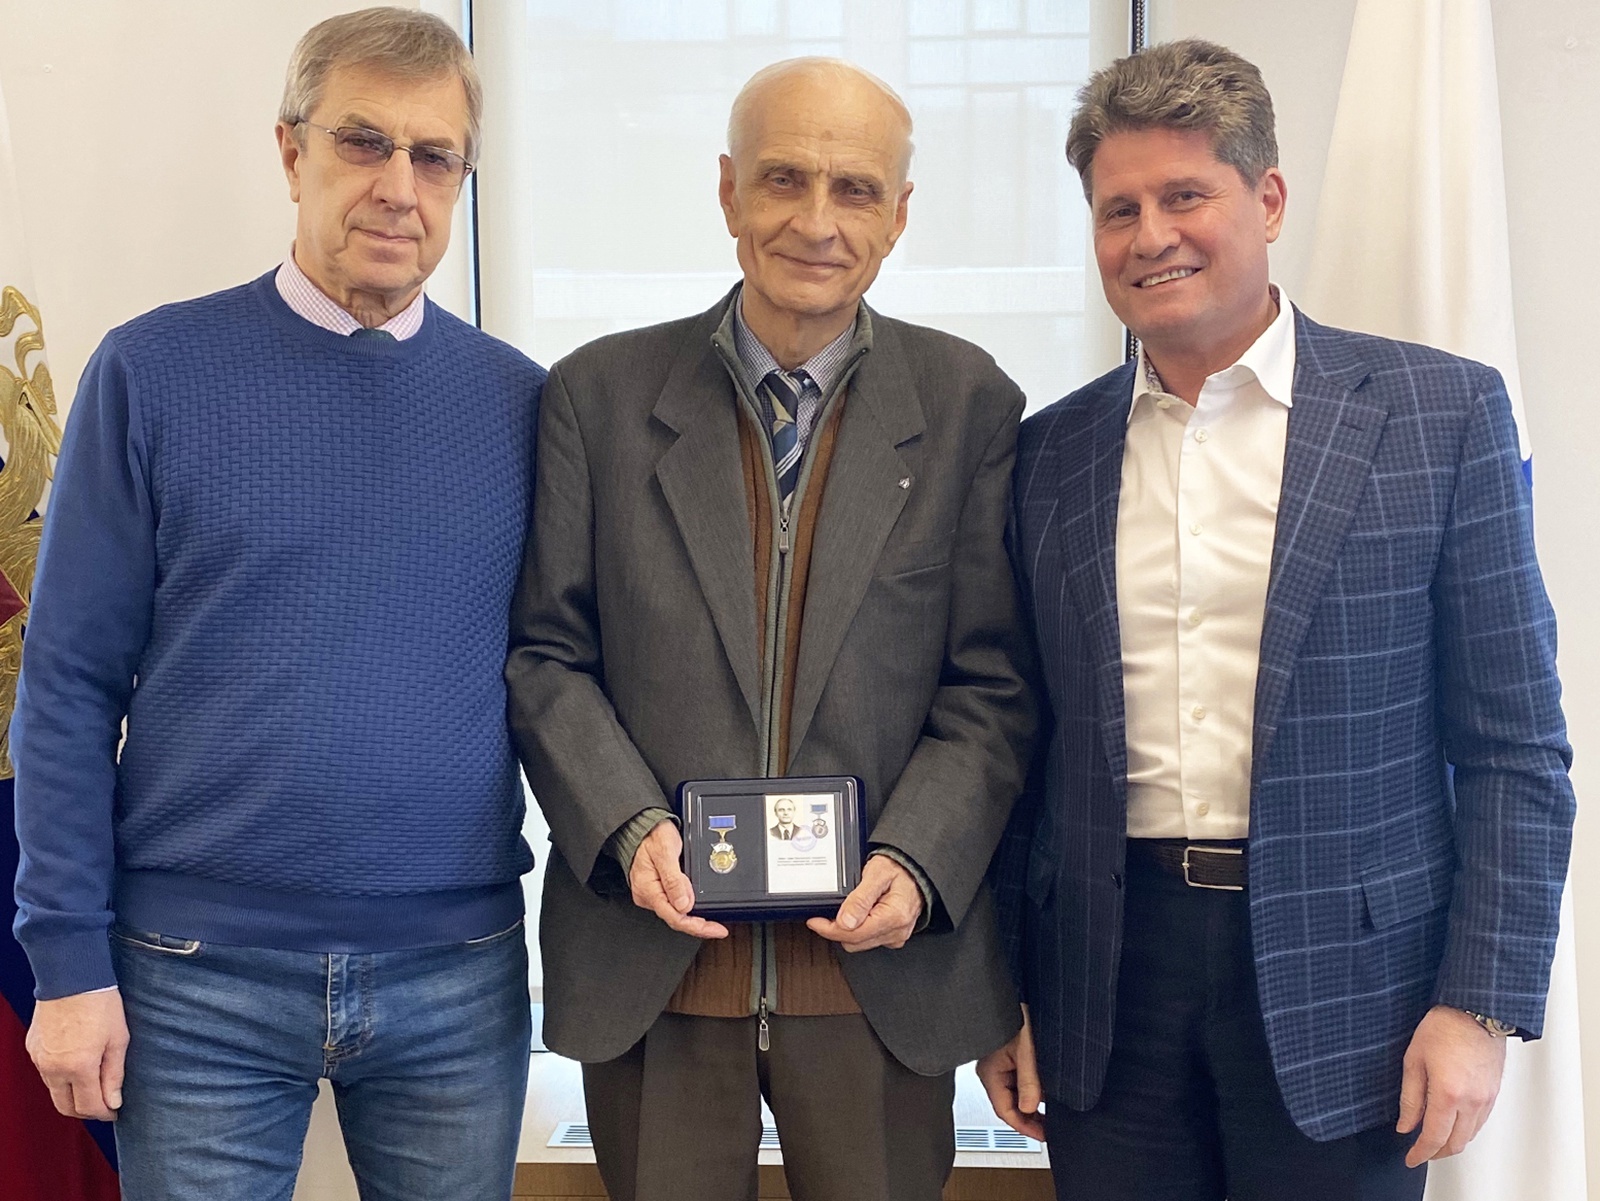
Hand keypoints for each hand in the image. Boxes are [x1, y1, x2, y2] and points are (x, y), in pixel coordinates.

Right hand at [27, 988, 129, 1120]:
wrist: (71, 977)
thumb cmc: (101, 1004)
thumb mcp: (118, 1039)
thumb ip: (114, 1075)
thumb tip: (113, 1102)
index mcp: (78, 1067)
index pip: (88, 1107)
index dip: (103, 1113)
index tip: (114, 1111)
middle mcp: (54, 1068)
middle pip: (66, 1107)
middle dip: (85, 1111)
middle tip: (103, 1105)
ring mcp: (39, 1060)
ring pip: (54, 1091)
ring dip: (72, 1095)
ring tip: (93, 1085)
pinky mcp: (33, 1050)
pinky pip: (46, 1073)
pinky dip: (60, 1077)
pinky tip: (76, 1067)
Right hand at [629, 819, 727, 939]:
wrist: (643, 825)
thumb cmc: (652, 835)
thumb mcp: (666, 852)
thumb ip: (674, 880)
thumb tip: (684, 905)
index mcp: (648, 889)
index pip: (674, 917)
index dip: (697, 927)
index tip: (715, 929)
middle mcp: (648, 896)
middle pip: (676, 918)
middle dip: (698, 924)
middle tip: (718, 928)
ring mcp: (652, 893)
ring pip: (675, 912)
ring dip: (694, 917)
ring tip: (712, 920)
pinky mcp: (657, 889)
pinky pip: (673, 903)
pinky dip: (688, 906)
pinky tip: (697, 907)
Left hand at [806, 855, 921, 950]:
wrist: (917, 868)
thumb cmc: (901, 868)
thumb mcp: (877, 874)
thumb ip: (860, 899)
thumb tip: (845, 922)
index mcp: (893, 917)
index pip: (853, 935)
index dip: (829, 930)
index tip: (815, 922)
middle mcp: (896, 931)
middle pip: (854, 943)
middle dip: (837, 930)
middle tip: (827, 913)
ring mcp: (896, 936)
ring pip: (860, 944)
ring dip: (848, 930)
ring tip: (846, 910)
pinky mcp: (894, 936)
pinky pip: (869, 940)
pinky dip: (859, 930)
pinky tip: (858, 916)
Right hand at [977, 1004, 1045, 1141]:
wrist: (1015, 990)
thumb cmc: (1015, 1013)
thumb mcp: (1026, 1050)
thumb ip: (1028, 1080)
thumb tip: (1030, 1108)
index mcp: (989, 1071)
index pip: (1004, 1110)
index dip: (1024, 1126)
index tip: (1043, 1135)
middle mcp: (991, 1069)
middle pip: (1010, 1104)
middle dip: (1030, 1117)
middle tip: (1050, 1128)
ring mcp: (999, 1063)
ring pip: (1016, 1092)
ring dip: (1033, 1102)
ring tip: (1053, 1109)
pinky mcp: (1008, 1056)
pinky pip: (1019, 1079)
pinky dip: (1033, 1088)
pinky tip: (1046, 1090)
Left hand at [1396, 1005, 1507, 1166]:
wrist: (1475, 1012)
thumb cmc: (1443, 1028)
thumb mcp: (1414, 1060)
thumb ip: (1410, 1098)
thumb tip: (1406, 1125)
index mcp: (1448, 1094)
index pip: (1434, 1137)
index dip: (1421, 1153)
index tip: (1411, 1158)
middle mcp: (1471, 1101)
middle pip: (1455, 1143)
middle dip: (1437, 1152)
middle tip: (1420, 1151)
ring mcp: (1486, 1099)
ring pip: (1470, 1135)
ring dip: (1452, 1143)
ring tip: (1434, 1139)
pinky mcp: (1494, 1093)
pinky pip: (1480, 1122)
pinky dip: (1465, 1130)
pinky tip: (1453, 1123)